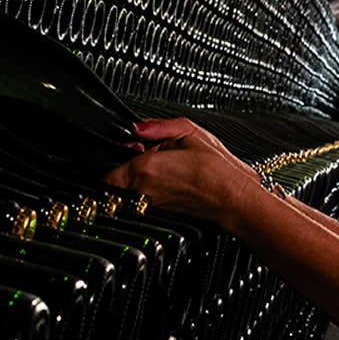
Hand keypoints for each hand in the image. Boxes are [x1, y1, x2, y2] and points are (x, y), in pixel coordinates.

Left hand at [103, 118, 258, 222]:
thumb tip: (138, 127)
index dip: (114, 160)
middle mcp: (143, 190)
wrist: (231, 197)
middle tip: (143, 155)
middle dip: (126, 167)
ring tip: (161, 167)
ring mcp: (151, 204)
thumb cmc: (215, 169)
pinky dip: (152, 188)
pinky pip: (146, 198)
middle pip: (117, 182)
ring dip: (139, 178)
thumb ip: (157, 127)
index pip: (107, 175)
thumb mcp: (188, 133)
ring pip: (131, 190)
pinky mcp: (162, 212)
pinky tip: (170, 179)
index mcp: (144, 168)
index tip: (125, 151)